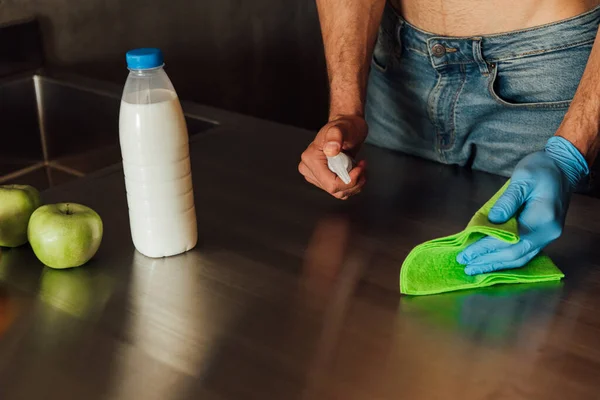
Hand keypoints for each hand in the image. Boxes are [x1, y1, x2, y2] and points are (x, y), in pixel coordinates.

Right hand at [299, 115, 367, 199]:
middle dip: (353, 182)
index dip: (349, 180)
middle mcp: (309, 169)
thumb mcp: (342, 128)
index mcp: (310, 158)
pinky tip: (355, 172)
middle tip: (362, 167)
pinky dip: (351, 184)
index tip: (360, 168)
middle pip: (334, 190)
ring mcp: (315, 175)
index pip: (330, 183)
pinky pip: (339, 191)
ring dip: (354, 184)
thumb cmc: (345, 126)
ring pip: (338, 193)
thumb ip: (336, 136)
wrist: (347, 128)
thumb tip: (331, 149)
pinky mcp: (323, 179)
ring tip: (360, 168)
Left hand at [457, 136, 589, 274]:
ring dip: (496, 265)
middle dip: (488, 262)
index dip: (485, 249)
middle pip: (515, 255)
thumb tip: (491, 221)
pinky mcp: (542, 235)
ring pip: (520, 258)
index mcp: (542, 220)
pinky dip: (506, 259)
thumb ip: (507, 201)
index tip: (466, 254)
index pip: (509, 242)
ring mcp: (547, 236)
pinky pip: (523, 253)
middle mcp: (547, 233)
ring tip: (474, 269)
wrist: (564, 167)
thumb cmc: (541, 168)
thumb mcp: (522, 178)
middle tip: (465, 266)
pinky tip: (491, 262)